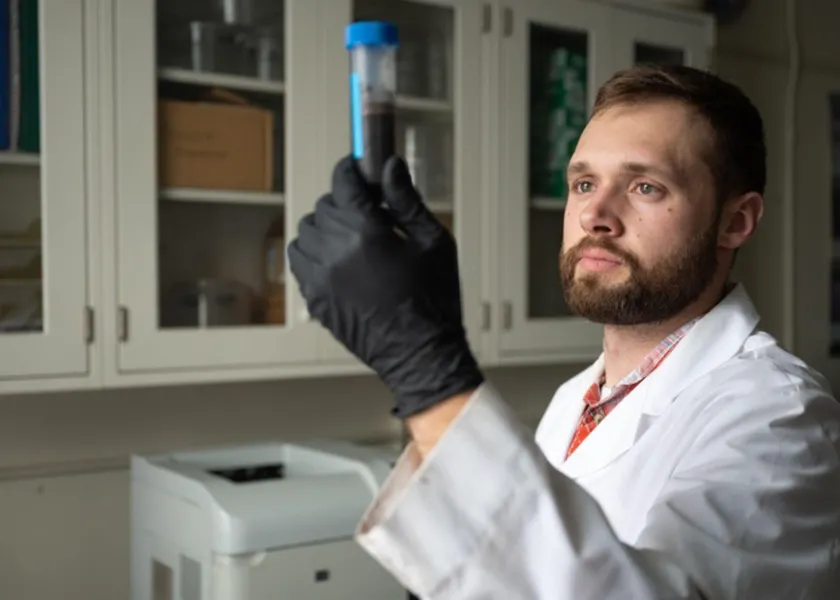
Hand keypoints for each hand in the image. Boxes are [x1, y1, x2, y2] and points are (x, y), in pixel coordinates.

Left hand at [287, 155, 483, 417]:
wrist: (421, 354)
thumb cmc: (434, 300)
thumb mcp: (432, 242)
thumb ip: (406, 200)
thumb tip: (389, 166)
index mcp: (365, 232)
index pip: (343, 182)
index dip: (350, 169)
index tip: (358, 168)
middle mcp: (335, 251)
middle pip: (324, 205)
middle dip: (344, 201)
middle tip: (369, 211)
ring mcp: (320, 277)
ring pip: (306, 231)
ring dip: (325, 226)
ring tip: (351, 236)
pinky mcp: (314, 298)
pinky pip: (299, 260)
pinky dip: (312, 252)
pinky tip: (336, 258)